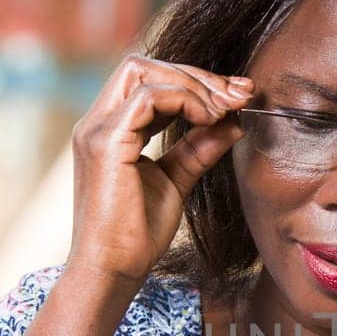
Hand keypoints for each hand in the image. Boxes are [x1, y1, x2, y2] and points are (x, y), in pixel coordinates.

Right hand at [65, 54, 252, 284]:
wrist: (114, 270)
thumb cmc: (137, 234)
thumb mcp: (177, 181)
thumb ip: (199, 148)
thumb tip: (233, 122)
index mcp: (110, 128)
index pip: (149, 79)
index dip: (195, 81)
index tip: (237, 95)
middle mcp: (97, 122)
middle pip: (144, 65)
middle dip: (197, 75)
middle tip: (239, 94)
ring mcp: (97, 129)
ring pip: (143, 71)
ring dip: (194, 85)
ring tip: (226, 110)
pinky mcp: (105, 143)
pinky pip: (147, 97)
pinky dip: (184, 100)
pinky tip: (209, 120)